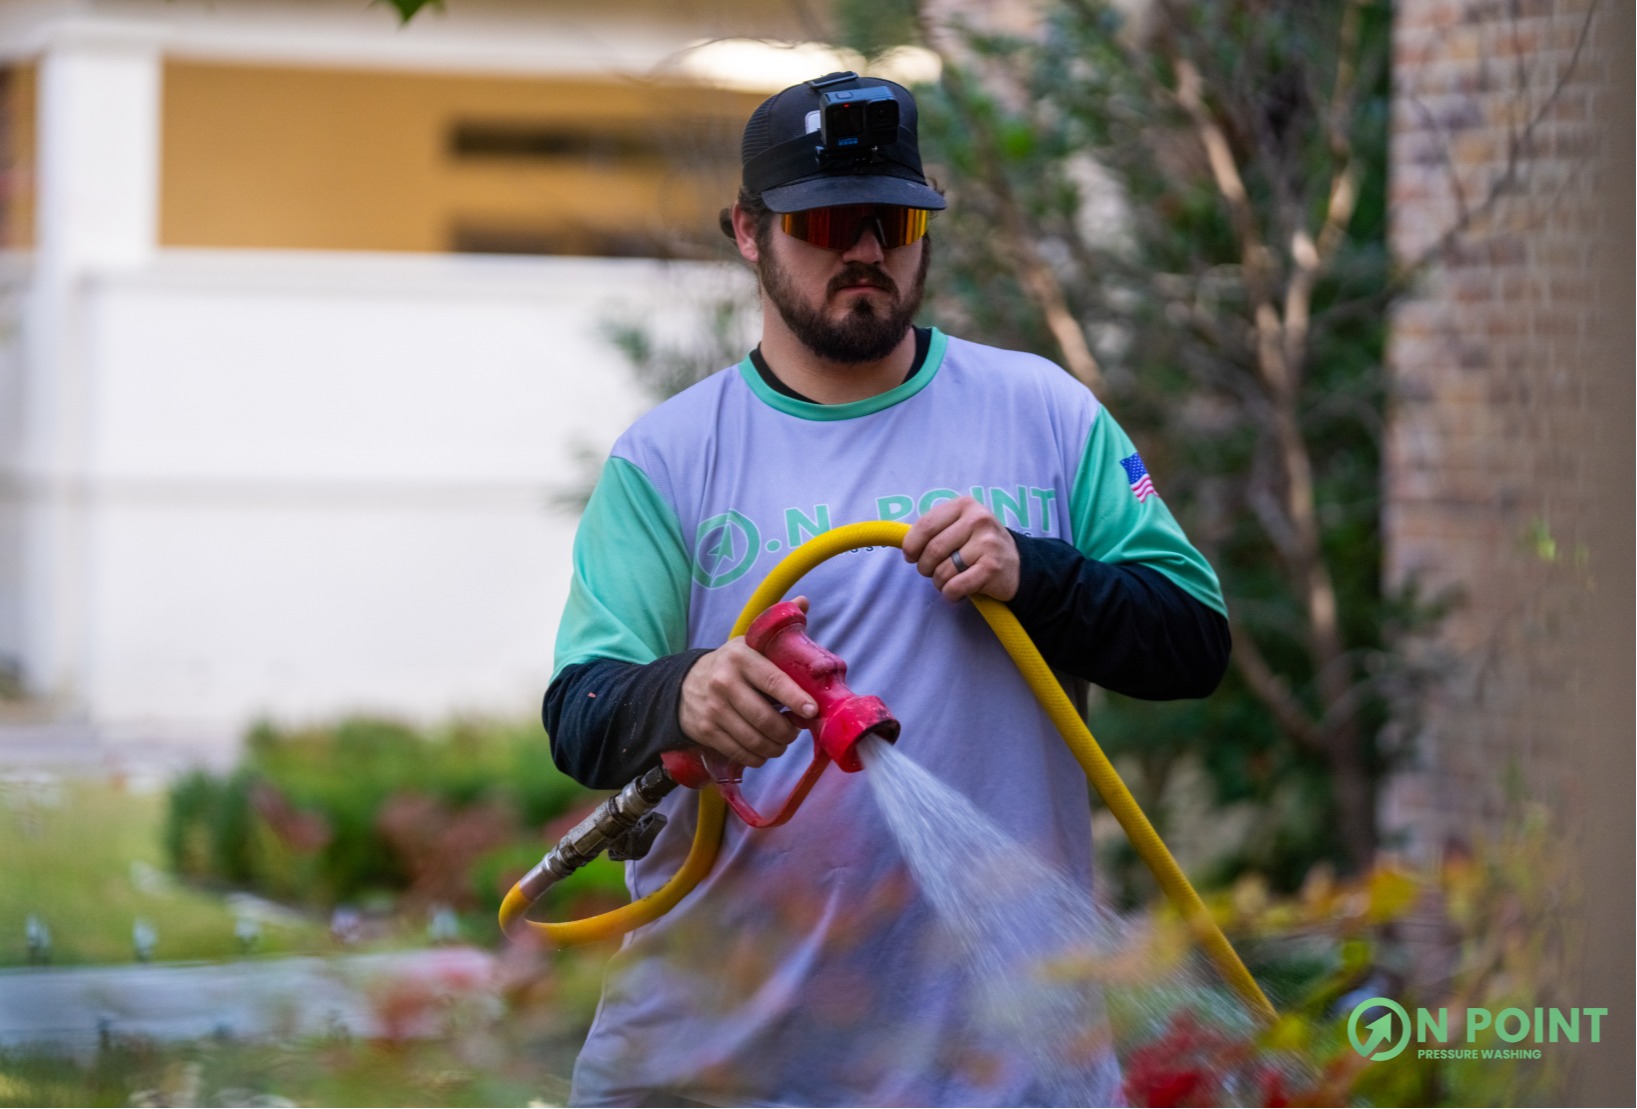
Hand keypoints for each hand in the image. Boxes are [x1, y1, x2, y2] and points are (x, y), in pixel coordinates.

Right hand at [679, 596, 819, 766]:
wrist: (685, 682)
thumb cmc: (732, 664)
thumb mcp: (750, 642)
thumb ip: (777, 624)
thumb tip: (804, 601)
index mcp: (740, 657)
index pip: (773, 681)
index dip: (795, 698)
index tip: (811, 711)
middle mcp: (724, 682)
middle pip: (765, 718)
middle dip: (788, 732)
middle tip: (795, 731)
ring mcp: (713, 709)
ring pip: (754, 740)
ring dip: (776, 747)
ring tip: (782, 742)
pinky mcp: (706, 730)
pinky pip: (740, 752)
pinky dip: (757, 757)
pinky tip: (764, 751)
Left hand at [902, 496, 1020, 602]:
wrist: (1017, 564)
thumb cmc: (979, 546)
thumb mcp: (960, 526)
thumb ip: (935, 529)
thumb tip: (903, 543)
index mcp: (965, 505)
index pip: (926, 524)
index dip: (911, 545)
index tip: (910, 557)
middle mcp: (978, 520)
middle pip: (932, 550)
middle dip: (925, 567)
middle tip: (931, 572)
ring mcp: (987, 543)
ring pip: (943, 571)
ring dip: (940, 583)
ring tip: (950, 581)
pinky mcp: (992, 567)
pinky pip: (955, 586)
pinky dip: (951, 594)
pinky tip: (959, 591)